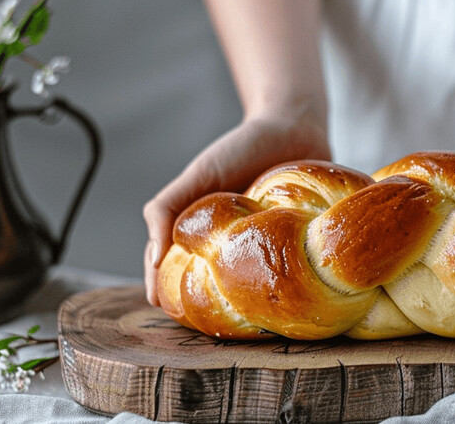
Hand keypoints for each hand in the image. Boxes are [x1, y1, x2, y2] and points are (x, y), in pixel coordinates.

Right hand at [142, 110, 330, 305]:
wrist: (294, 126)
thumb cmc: (241, 149)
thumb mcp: (199, 175)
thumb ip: (168, 207)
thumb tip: (156, 260)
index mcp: (204, 234)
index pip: (178, 273)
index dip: (170, 293)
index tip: (170, 312)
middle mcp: (233, 248)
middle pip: (213, 287)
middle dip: (209, 309)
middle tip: (210, 327)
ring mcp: (265, 252)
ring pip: (250, 289)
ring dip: (247, 304)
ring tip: (247, 323)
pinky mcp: (298, 250)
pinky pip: (290, 276)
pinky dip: (286, 288)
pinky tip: (287, 301)